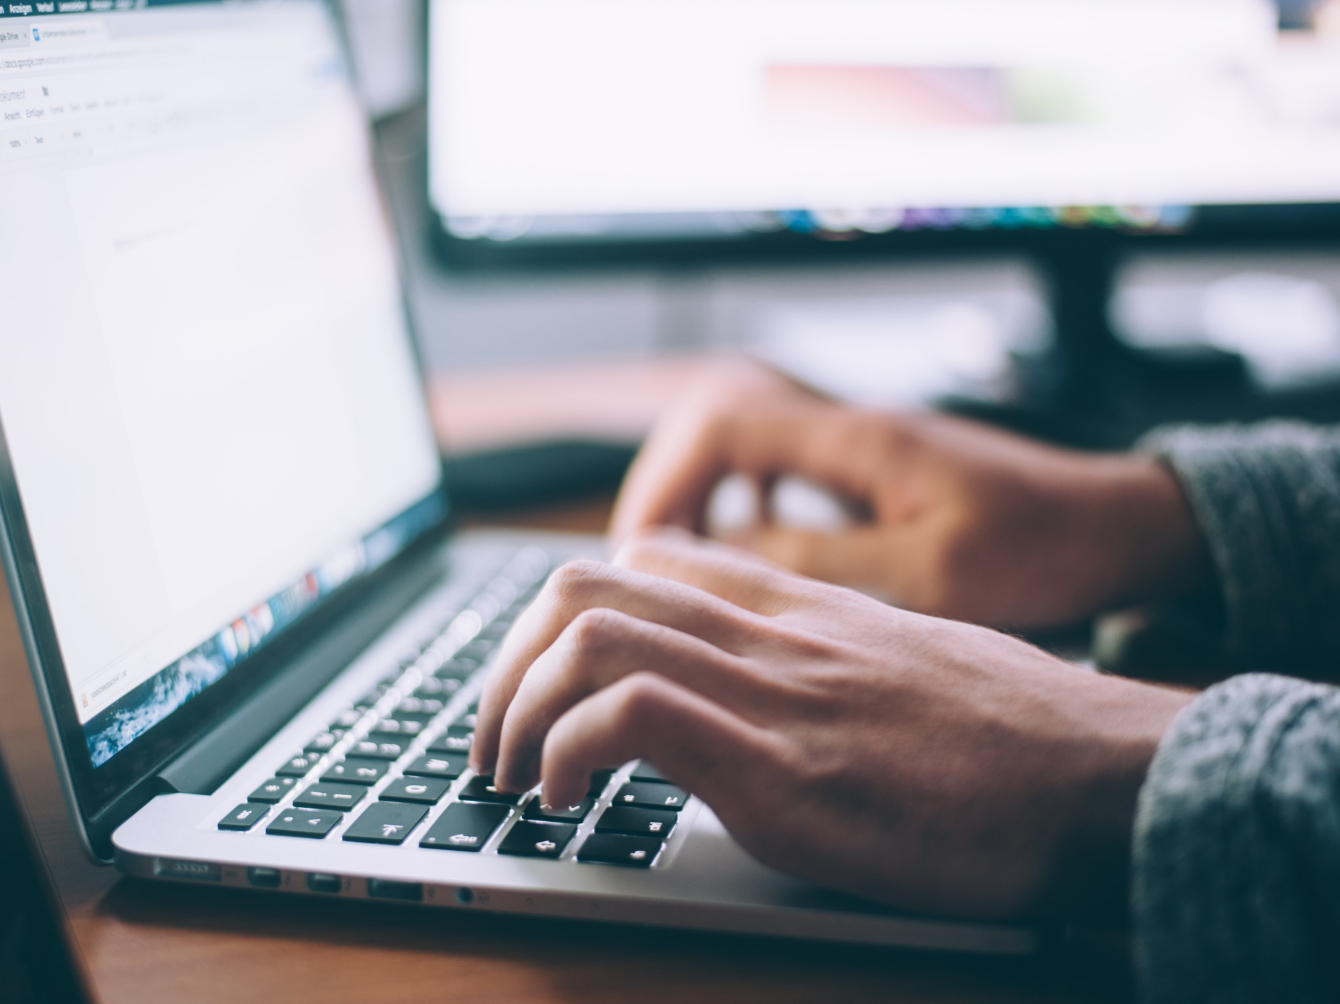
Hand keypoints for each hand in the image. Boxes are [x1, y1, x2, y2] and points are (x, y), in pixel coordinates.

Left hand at [472, 530, 1192, 919]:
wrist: (1105, 776)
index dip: (563, 615)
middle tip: (494, 737)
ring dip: (515, 707)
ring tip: (511, 775)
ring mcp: (772, 693)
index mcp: (796, 608)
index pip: (644, 559)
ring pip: (588, 633)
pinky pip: (631, 715)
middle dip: (506, 662)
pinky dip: (567, 752)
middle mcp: (770, 633)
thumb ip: (821, 659)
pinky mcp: (783, 769)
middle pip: (586, 584)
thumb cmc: (1015, 735)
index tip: (542, 681)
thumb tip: (764, 691)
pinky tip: (566, 801)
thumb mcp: (904, 664)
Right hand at [610, 358, 1209, 629]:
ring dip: (700, 492)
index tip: (644, 549)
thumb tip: (727, 555)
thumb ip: (824, 560)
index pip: (722, 423)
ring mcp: (860, 445)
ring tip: (679, 557)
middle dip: (667, 485)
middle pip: (716, 420)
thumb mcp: (931, 573)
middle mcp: (850, 428)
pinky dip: (743, 500)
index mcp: (858, 440)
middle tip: (645, 558)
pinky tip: (746, 547)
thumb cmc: (1042, 547)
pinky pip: (779, 466)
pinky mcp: (873, 470)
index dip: (665, 480)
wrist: (1116, 526)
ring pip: (743, 441)